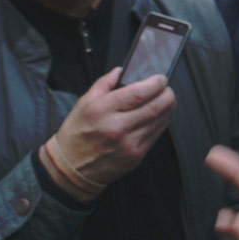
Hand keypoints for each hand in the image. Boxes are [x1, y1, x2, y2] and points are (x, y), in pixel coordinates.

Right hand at [43, 68, 175, 199]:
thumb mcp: (84, 103)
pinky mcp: (135, 156)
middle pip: (155, 106)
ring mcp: (128, 144)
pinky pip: (156, 134)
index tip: (160, 78)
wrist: (70, 169)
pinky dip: (161, 122)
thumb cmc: (76, 134)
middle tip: (167, 88)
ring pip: (160, 120)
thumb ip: (104, 83)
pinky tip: (158, 115)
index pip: (139, 93)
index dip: (156, 83)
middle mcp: (117, 127)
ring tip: (165, 99)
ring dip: (167, 107)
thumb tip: (121, 70)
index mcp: (102, 110)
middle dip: (168, 94)